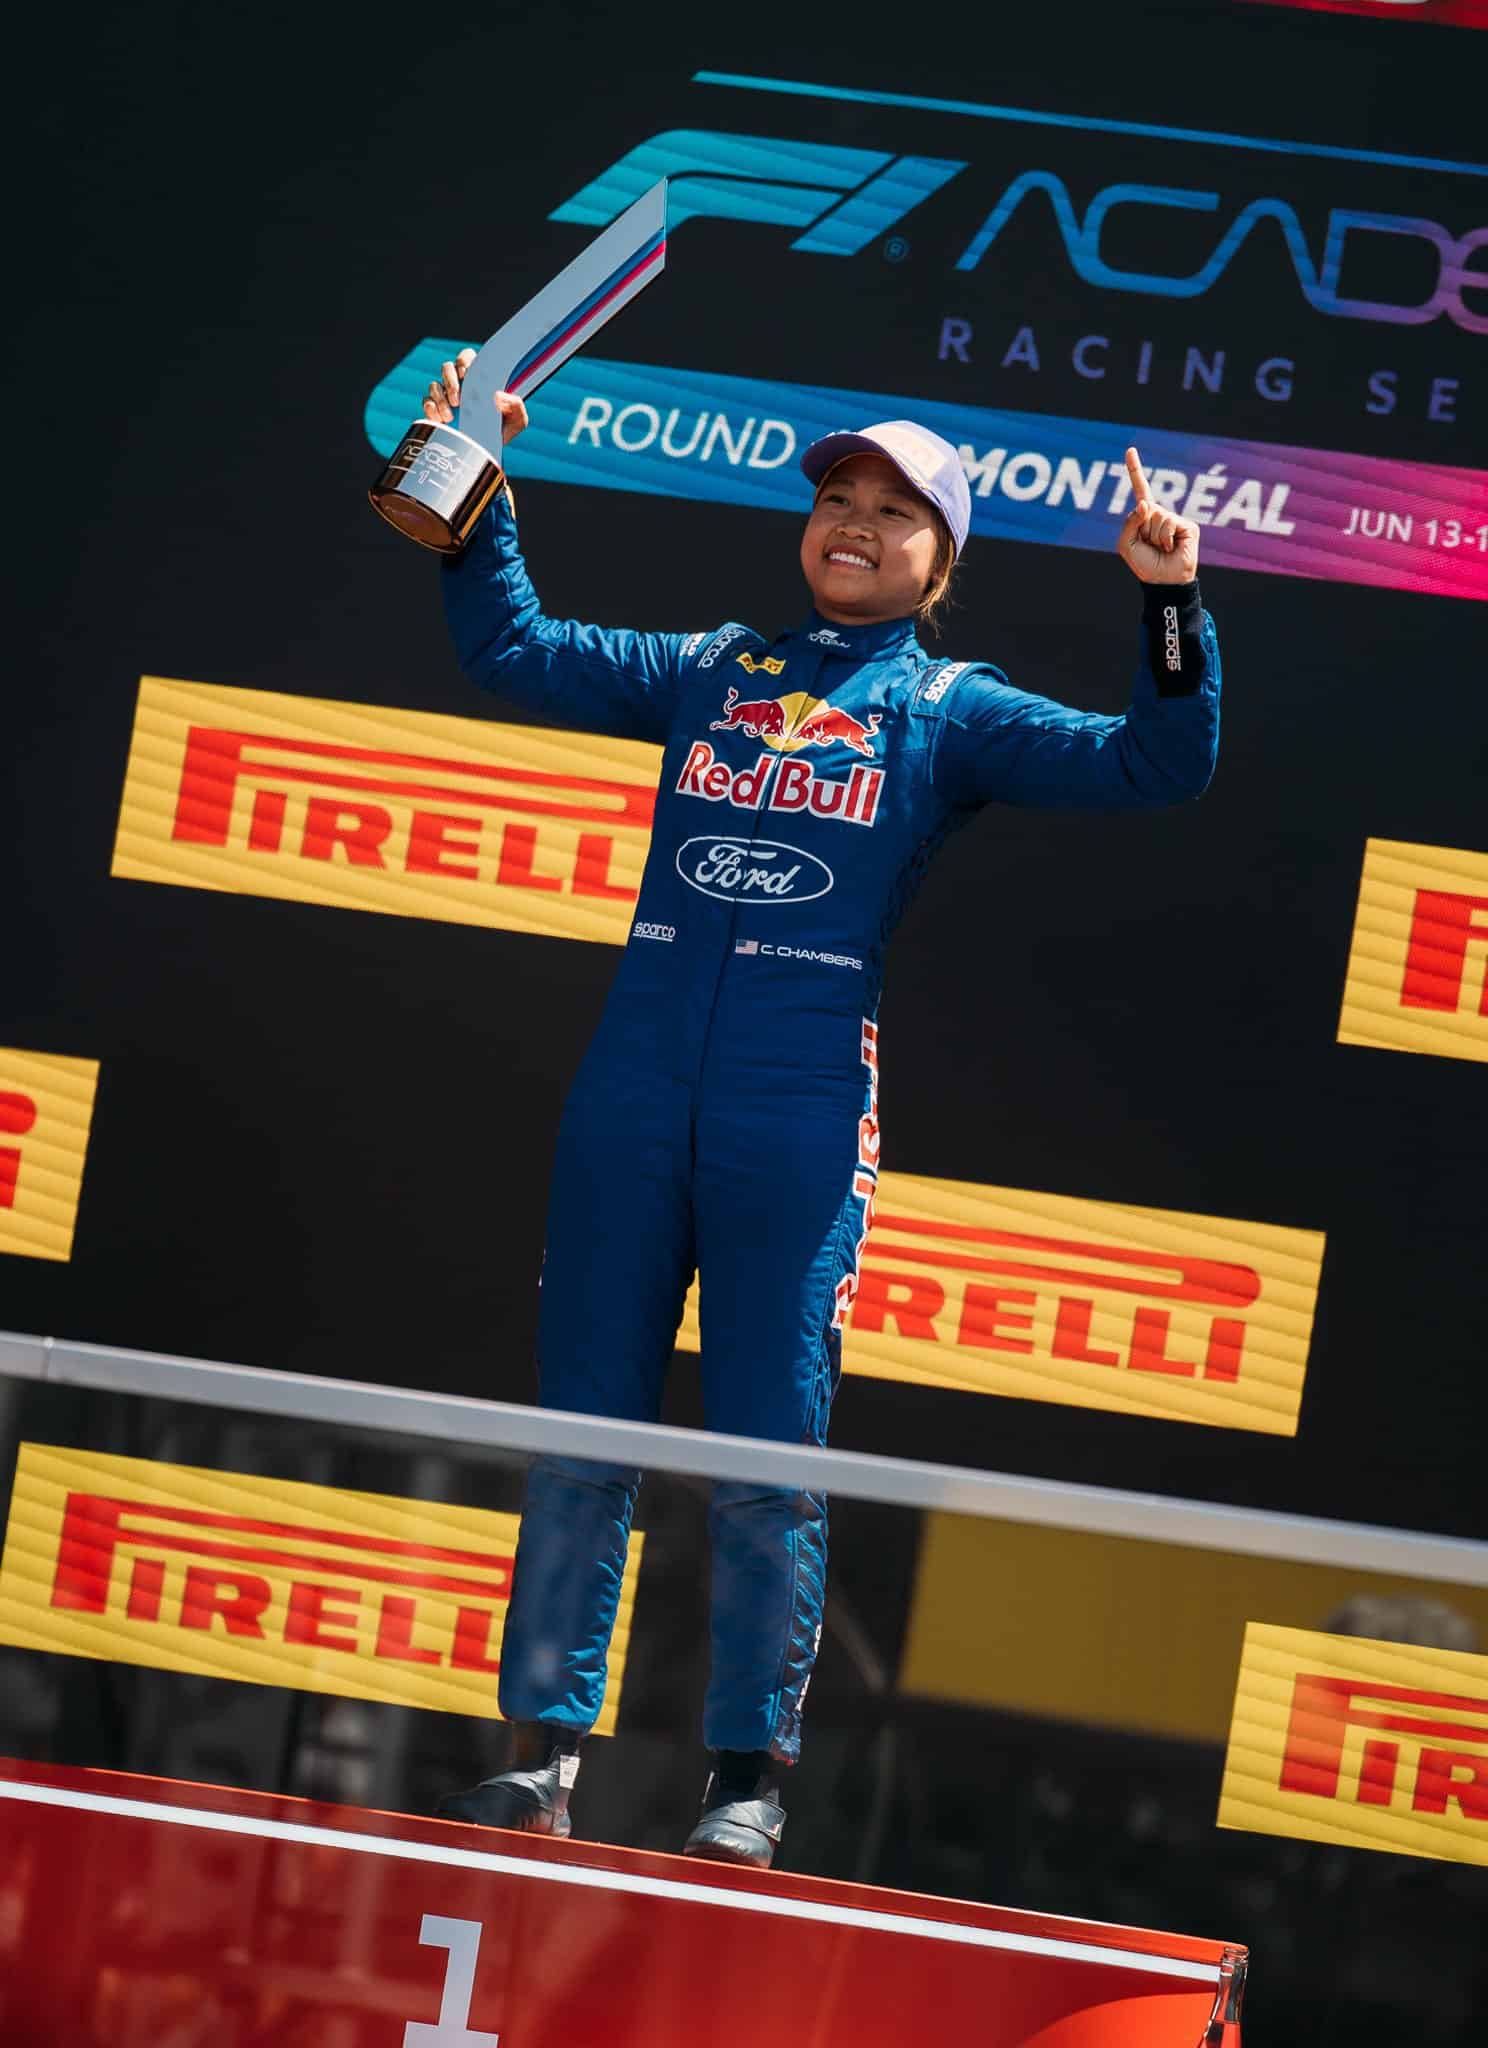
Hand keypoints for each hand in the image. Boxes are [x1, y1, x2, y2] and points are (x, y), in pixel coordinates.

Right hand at [423, 349, 529, 443]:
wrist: (489, 451)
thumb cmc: (504, 430)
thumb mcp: (517, 420)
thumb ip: (516, 406)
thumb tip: (499, 396)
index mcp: (477, 378)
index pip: (467, 358)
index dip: (464, 361)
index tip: (466, 374)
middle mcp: (459, 384)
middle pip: (447, 368)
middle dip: (450, 381)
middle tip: (457, 400)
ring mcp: (445, 396)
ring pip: (434, 385)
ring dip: (440, 398)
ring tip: (450, 415)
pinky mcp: (436, 411)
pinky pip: (426, 402)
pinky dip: (430, 409)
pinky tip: (439, 419)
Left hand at [1117, 447, 1199, 583]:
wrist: (1164, 581)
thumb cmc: (1145, 564)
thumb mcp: (1126, 545)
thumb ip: (1130, 523)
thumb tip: (1146, 504)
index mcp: (1144, 516)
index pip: (1141, 489)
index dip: (1135, 469)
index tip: (1129, 449)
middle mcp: (1160, 514)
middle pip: (1145, 508)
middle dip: (1142, 530)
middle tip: (1150, 546)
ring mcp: (1175, 519)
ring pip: (1156, 517)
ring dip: (1154, 537)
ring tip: (1161, 548)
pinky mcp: (1187, 525)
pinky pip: (1168, 524)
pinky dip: (1165, 539)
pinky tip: (1171, 547)